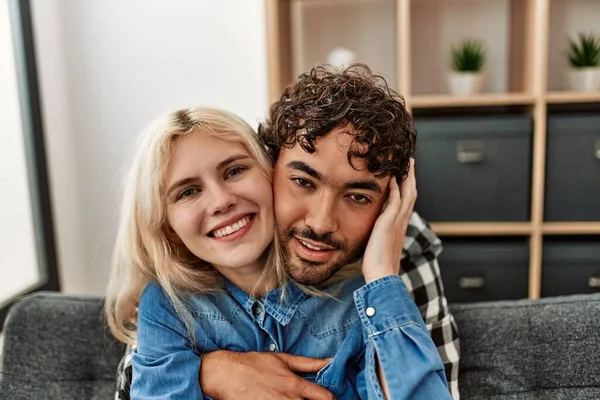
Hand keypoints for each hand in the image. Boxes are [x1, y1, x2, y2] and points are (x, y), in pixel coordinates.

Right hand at [200, 350, 334, 399]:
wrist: (226, 374)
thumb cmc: (254, 364)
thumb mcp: (282, 359)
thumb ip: (309, 362)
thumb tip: (331, 361)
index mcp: (295, 385)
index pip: (325, 398)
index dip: (330, 399)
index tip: (328, 399)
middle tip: (307, 399)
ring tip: (288, 399)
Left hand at [362, 158, 416, 283]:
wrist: (382, 276)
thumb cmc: (378, 265)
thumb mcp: (379, 245)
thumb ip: (379, 234)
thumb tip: (373, 229)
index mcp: (400, 226)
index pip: (406, 202)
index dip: (406, 187)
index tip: (404, 175)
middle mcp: (402, 222)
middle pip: (411, 193)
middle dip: (411, 177)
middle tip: (410, 162)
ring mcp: (397, 222)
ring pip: (407, 194)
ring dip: (407, 177)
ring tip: (405, 163)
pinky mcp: (389, 223)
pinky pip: (395, 201)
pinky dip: (395, 188)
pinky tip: (392, 177)